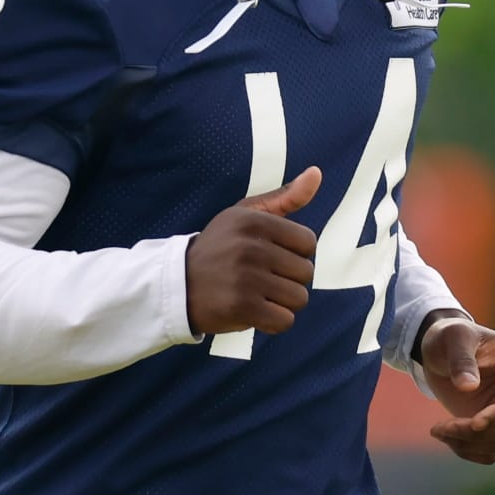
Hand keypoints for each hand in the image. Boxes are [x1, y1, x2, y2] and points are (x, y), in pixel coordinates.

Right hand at [184, 167, 321, 336]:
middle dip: (288, 280)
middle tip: (261, 278)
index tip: (271, 256)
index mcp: (252, 220)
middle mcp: (249, 246)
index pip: (308, 242)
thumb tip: (317, 173)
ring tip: (257, 295)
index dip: (294, 253)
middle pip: (306, 272)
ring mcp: (245, 278)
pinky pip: (285, 321)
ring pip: (299, 298)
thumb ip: (284, 197)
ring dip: (282, 302)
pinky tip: (254, 312)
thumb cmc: (220, 248)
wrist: (177, 285)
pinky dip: (274, 322)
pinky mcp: (242, 307)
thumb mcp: (244, 215)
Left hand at [420, 315, 494, 464]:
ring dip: (467, 443)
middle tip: (439, 428)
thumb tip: (468, 385)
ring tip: (438, 430)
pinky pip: (491, 450)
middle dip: (473, 432)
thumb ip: (460, 359)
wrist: (443, 351)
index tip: (474, 424)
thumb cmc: (451, 337)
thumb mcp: (453, 337)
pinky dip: (468, 450)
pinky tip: (446, 437)